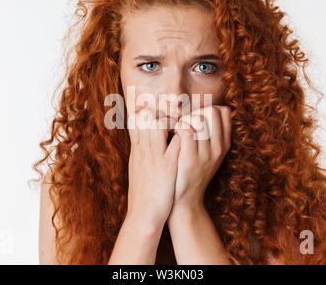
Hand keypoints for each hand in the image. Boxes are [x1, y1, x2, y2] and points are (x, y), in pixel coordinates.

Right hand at [125, 107, 180, 230]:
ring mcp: (154, 156)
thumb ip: (142, 151)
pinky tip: (190, 136)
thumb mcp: (137, 168)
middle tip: (172, 115)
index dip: (148, 111)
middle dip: (159, 110)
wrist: (142, 215)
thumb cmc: (143, 193)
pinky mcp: (167, 165)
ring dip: (171, 119)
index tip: (160, 114)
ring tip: (181, 124)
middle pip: (144, 115)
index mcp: (136, 149)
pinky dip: (184, 134)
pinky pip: (177, 141)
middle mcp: (143, 149)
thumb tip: (147, 139)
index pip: (135, 118)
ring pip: (158, 123)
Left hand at [171, 105, 231, 209]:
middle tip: (183, 124)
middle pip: (212, 111)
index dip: (207, 108)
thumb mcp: (206, 154)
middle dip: (194, 112)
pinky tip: (170, 136)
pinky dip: (176, 127)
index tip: (195, 119)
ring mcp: (206, 154)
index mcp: (224, 144)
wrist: (183, 202)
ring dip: (183, 119)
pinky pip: (186, 129)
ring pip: (198, 118)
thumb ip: (208, 134)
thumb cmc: (189, 172)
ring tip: (175, 130)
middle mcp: (219, 148)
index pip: (224, 111)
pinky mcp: (190, 159)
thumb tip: (200, 109)